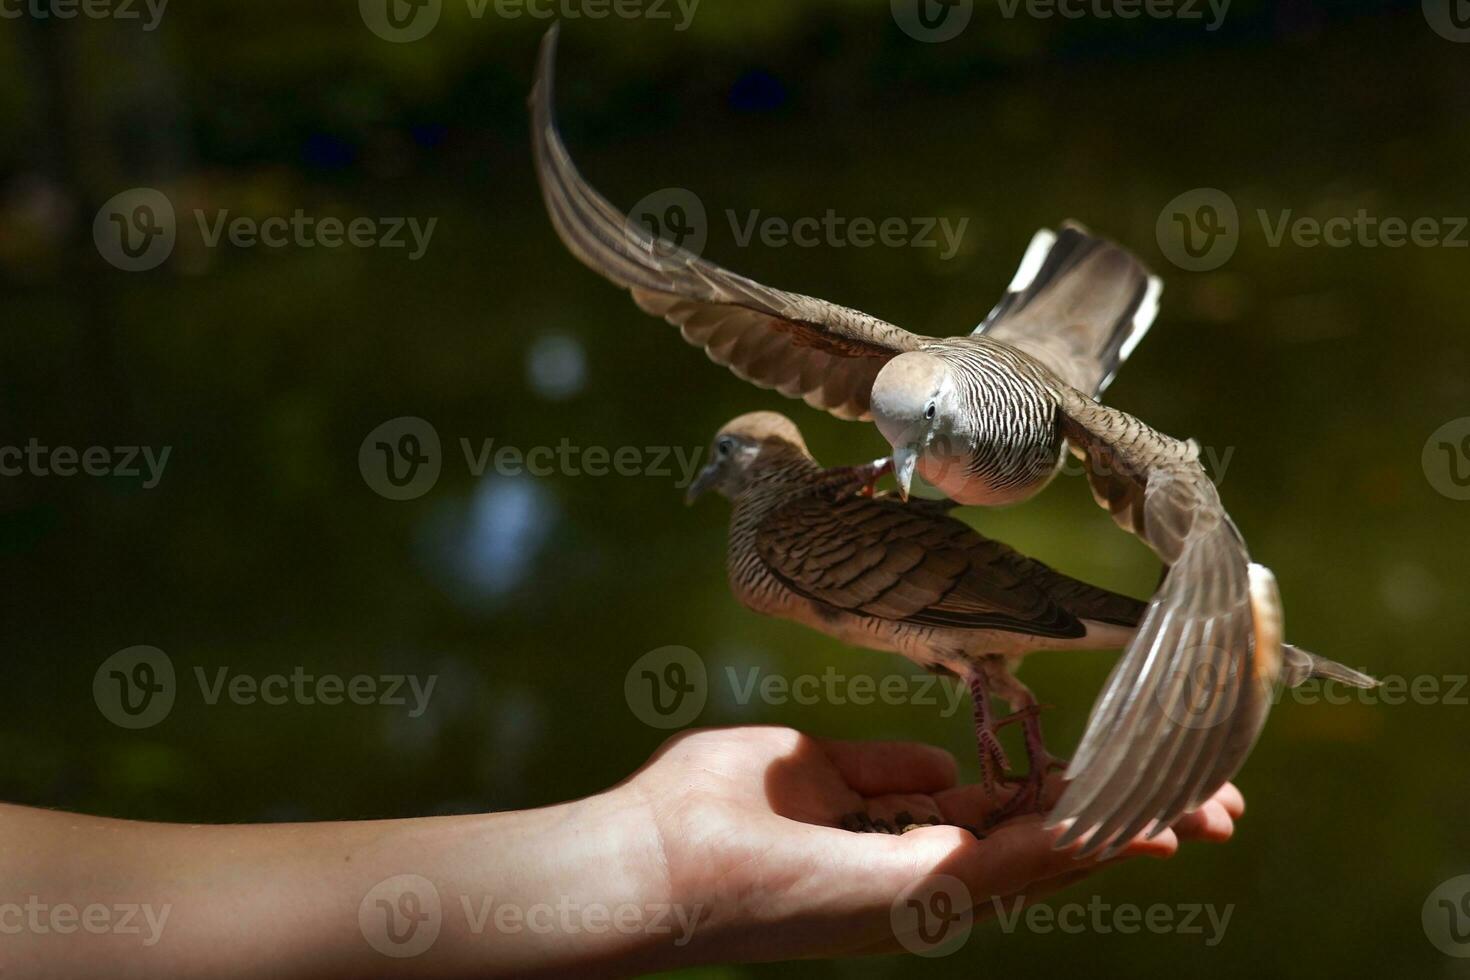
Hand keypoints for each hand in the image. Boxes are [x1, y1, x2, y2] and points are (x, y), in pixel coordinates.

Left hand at [618, 725, 1242, 965]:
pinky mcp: (907, 899)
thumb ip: (877, 773)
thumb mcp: (806, 770)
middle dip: (1132, 823)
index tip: (1141, 775)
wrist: (644, 859)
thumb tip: (938, 766)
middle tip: (1218, 807)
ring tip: (1200, 807)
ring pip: (1047, 861)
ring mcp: (919, 895)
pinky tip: (1129, 818)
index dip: (1078, 798)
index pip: (1010, 821)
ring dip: (1125, 830)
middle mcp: (922, 878)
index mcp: (899, 845)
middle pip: (1048, 847)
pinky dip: (1073, 841)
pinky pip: (1009, 867)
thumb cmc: (704, 810)